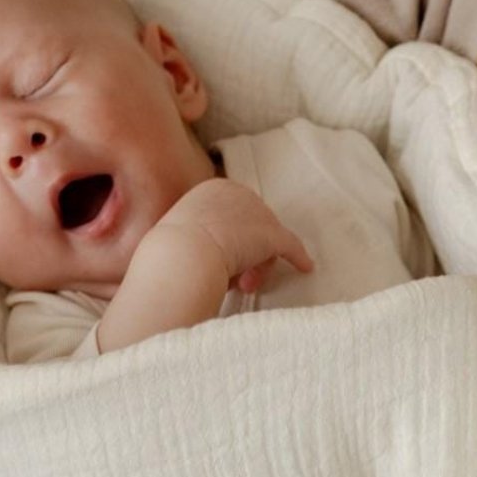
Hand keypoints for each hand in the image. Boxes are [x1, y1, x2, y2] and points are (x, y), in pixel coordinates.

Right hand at [161, 178, 314, 292]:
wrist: (179, 257)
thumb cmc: (171, 254)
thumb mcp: (182, 235)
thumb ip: (199, 235)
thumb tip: (211, 253)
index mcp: (212, 190)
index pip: (233, 216)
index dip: (231, 242)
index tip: (223, 261)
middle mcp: (238, 193)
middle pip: (252, 228)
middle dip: (246, 256)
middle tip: (237, 280)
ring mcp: (256, 212)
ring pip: (266, 242)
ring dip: (257, 268)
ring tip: (242, 286)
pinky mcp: (272, 234)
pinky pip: (290, 246)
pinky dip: (298, 257)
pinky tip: (305, 267)